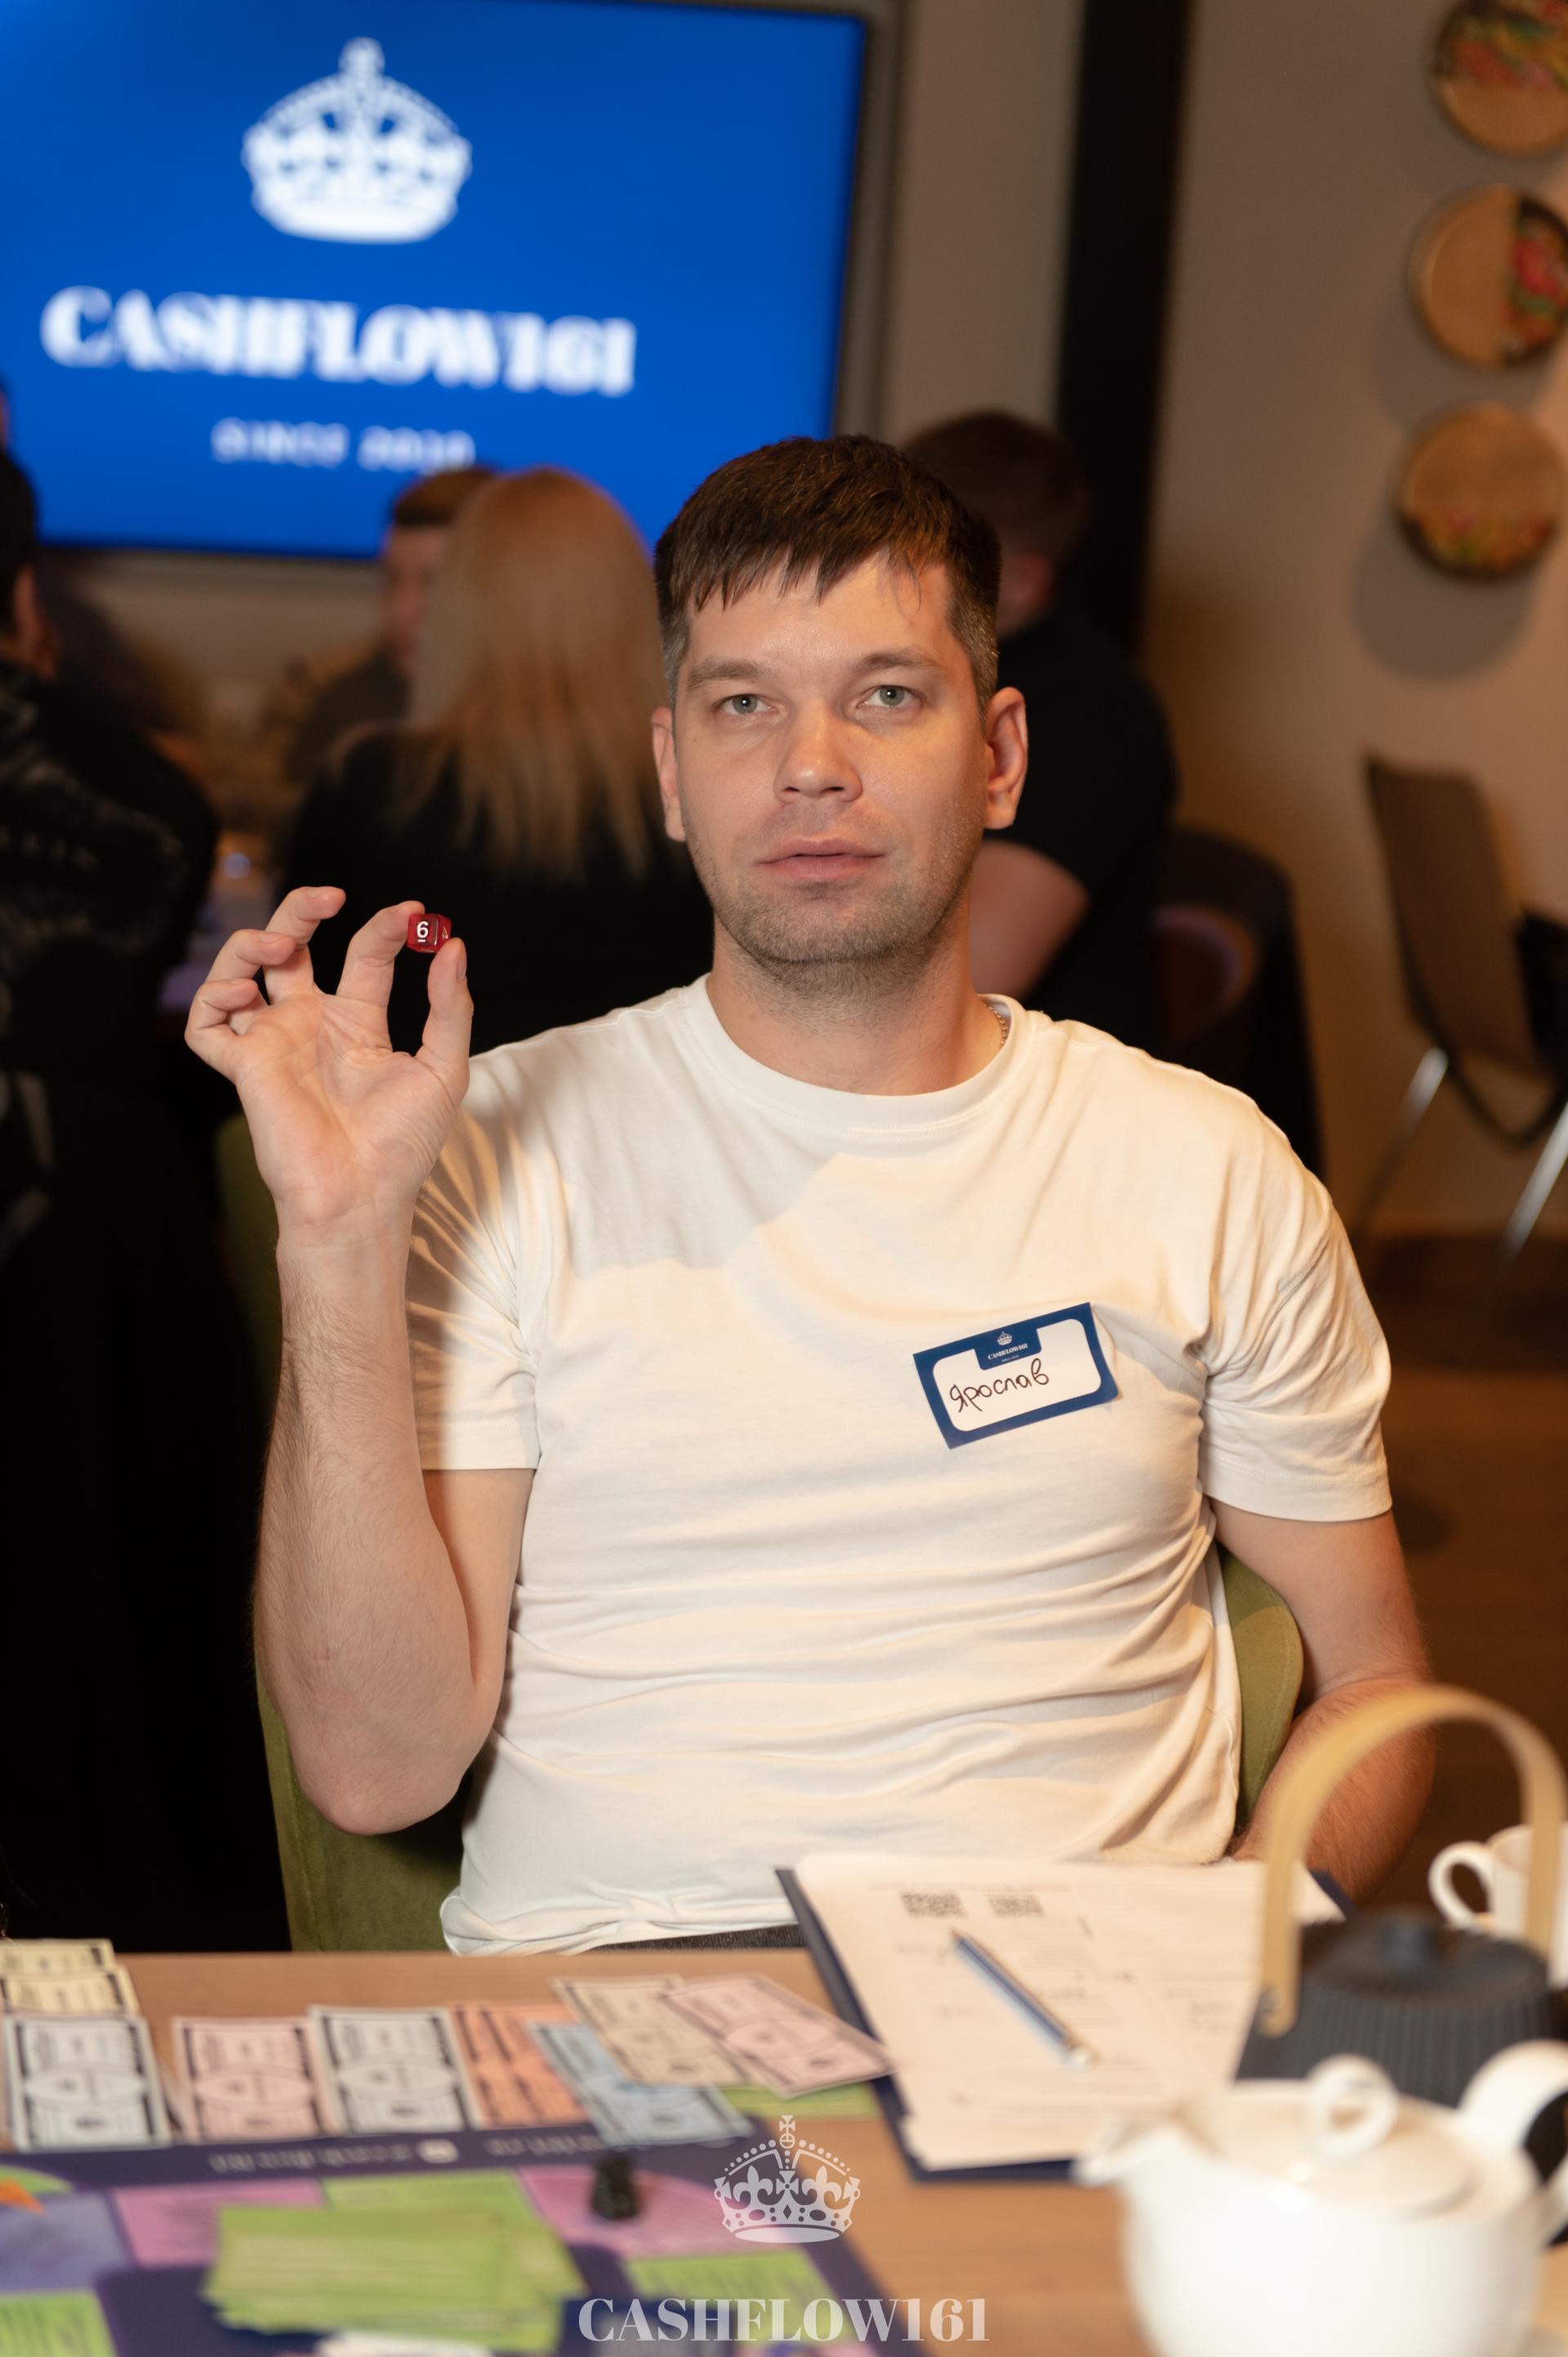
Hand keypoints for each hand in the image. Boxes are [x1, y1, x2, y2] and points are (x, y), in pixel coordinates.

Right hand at [185, 886, 470, 1240]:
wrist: (363, 1195)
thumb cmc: (404, 1145)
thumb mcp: (444, 1069)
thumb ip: (450, 1008)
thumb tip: (454, 947)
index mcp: (356, 1024)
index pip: (363, 957)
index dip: (385, 929)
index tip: (415, 914)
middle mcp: (310, 1027)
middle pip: (289, 947)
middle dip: (300, 909)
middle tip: (330, 896)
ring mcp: (274, 1044)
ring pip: (239, 971)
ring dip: (250, 942)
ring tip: (281, 944)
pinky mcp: (244, 1068)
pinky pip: (205, 1026)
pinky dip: (213, 998)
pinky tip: (247, 996)